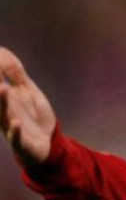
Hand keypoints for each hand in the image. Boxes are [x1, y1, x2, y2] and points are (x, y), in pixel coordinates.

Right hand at [0, 47, 56, 165]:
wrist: (48, 144)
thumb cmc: (36, 117)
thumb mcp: (30, 95)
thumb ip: (20, 79)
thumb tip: (10, 60)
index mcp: (8, 99)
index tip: (0, 54)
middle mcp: (6, 111)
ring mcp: (12, 126)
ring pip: (3, 114)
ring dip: (3, 102)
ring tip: (2, 88)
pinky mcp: (22, 141)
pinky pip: (16, 136)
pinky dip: (16, 130)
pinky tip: (16, 123)